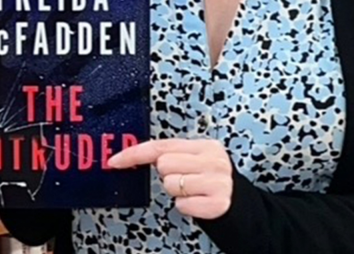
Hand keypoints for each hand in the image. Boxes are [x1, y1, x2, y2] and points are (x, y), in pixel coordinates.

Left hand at [108, 138, 232, 219]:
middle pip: (164, 165)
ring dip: (177, 192)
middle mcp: (214, 160)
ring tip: (192, 190)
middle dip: (168, 175)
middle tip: (185, 178)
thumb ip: (172, 153)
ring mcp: (218, 181)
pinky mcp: (218, 203)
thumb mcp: (196, 160)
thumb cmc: (209, 180)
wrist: (239, 203)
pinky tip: (197, 202)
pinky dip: (186, 207)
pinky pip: (182, 205)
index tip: (114, 161)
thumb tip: (132, 154)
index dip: (134, 154)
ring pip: (171, 185)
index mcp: (206, 145)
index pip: (161, 146)